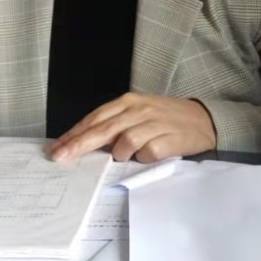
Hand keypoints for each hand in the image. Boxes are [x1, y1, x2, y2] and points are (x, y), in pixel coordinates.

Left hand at [48, 94, 216, 163]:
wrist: (204, 119)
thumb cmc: (165, 118)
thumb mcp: (138, 113)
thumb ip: (115, 125)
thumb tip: (84, 143)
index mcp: (128, 102)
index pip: (95, 118)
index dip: (74, 133)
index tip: (56, 147)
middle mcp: (139, 110)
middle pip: (103, 128)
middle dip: (79, 144)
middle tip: (61, 157)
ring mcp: (155, 124)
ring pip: (125, 141)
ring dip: (120, 154)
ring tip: (126, 157)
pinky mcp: (169, 139)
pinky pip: (148, 154)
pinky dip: (143, 158)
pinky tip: (147, 156)